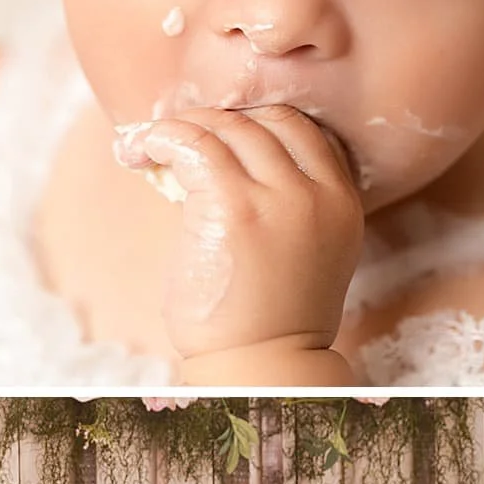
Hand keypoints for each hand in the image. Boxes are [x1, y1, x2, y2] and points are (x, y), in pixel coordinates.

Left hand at [115, 106, 363, 359]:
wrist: (261, 364)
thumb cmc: (273, 316)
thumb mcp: (309, 249)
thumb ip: (289, 203)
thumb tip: (223, 162)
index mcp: (342, 200)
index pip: (304, 129)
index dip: (257, 122)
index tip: (221, 135)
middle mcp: (317, 192)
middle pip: (268, 121)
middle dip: (221, 119)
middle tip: (182, 136)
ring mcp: (278, 198)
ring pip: (230, 128)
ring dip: (186, 126)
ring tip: (154, 142)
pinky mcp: (233, 209)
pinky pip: (195, 147)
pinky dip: (164, 137)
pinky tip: (141, 148)